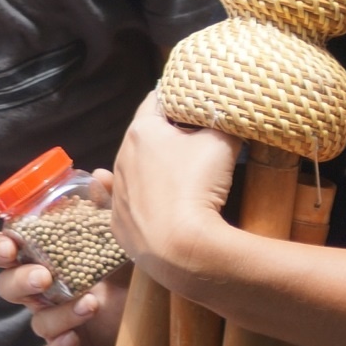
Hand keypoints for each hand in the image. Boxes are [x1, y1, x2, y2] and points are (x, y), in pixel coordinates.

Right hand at [0, 174, 126, 345]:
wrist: (168, 290)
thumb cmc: (132, 254)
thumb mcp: (121, 226)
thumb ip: (108, 202)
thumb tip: (99, 178)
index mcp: (41, 253)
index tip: (10, 247)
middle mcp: (42, 287)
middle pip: (8, 287)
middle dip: (21, 282)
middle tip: (45, 277)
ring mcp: (58, 318)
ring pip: (36, 322)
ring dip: (57, 314)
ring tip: (89, 303)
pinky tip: (74, 341)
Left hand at [108, 91, 239, 291]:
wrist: (177, 247)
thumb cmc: (197, 185)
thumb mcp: (221, 143)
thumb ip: (223, 123)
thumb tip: (227, 116)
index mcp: (141, 132)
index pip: (157, 101)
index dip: (178, 98)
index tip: (194, 100)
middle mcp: (120, 157)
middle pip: (147, 136)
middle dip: (169, 133)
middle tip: (196, 135)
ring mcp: (118, 191)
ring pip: (136, 168)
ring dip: (154, 164)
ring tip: (180, 169)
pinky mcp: (119, 221)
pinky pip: (128, 199)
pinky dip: (139, 193)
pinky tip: (142, 193)